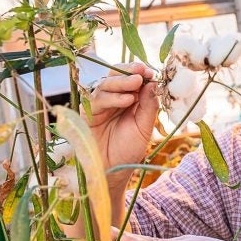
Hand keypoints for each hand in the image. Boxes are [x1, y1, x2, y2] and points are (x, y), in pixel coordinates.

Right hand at [86, 63, 157, 185]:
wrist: (113, 170)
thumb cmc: (129, 149)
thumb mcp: (144, 127)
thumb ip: (148, 106)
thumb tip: (153, 83)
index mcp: (128, 98)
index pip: (131, 77)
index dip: (139, 72)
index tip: (150, 70)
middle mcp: (112, 98)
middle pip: (115, 75)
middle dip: (128, 71)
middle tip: (141, 72)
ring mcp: (98, 104)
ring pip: (105, 84)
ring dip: (122, 82)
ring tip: (136, 84)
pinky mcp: (87, 113)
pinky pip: (97, 100)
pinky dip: (113, 98)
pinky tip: (127, 100)